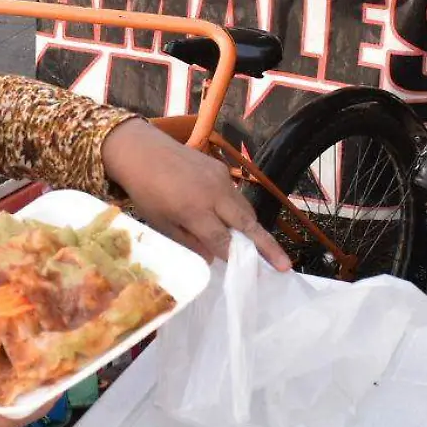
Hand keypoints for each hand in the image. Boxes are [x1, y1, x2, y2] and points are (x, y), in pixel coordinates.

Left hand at [99, 118, 289, 268]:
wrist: (142, 152)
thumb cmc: (146, 192)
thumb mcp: (162, 223)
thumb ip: (189, 242)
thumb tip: (213, 258)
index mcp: (194, 210)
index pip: (223, 241)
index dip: (235, 258)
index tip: (249, 274)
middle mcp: (213, 193)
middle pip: (247, 224)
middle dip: (267, 246)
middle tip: (285, 265)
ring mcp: (220, 178)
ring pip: (245, 209)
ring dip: (255, 229)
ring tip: (265, 249)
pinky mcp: (221, 169)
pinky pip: (236, 195)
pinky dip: (240, 211)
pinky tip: (236, 222)